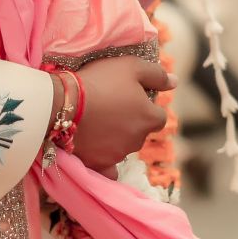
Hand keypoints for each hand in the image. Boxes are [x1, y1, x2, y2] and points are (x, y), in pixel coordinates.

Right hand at [72, 55, 172, 176]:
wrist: (62, 103)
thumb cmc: (100, 81)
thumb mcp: (132, 67)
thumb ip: (157, 75)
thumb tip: (175, 82)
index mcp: (149, 118)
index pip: (158, 117)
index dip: (146, 108)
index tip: (130, 100)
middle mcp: (138, 140)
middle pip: (140, 133)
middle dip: (131, 123)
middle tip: (110, 109)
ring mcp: (118, 154)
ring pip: (124, 148)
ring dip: (116, 140)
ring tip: (96, 125)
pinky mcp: (98, 165)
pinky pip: (109, 171)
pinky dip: (107, 164)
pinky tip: (99, 154)